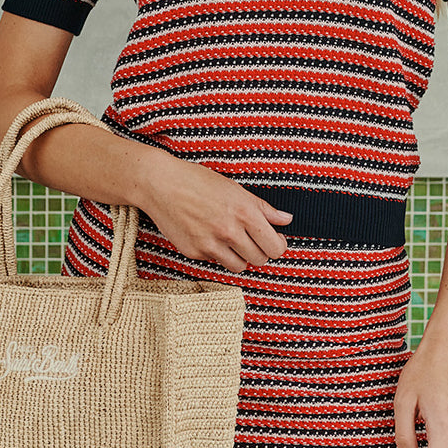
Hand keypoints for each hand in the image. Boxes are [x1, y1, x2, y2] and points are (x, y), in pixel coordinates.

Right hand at [134, 151, 292, 270]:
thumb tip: (286, 219)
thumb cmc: (198, 181)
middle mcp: (229, 230)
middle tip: (253, 240)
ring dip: (240, 257)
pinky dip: (217, 253)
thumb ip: (263, 208)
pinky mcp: (194, 252)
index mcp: (244, 212)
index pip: (275, 247)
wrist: (161, 184)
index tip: (274, 240)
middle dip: (260, 252)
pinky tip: (208, 235)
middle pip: (260, 259)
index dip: (278, 245)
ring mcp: (210, 244)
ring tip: (232, 240)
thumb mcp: (235, 189)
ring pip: (239, 266)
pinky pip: (216, 261)